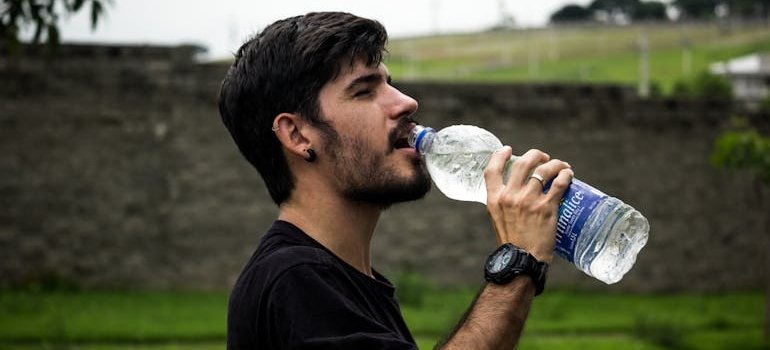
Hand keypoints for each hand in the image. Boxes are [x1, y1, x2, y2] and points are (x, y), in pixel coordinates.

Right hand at [484, 147, 573, 262]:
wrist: (521, 262)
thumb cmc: (512, 244)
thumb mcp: (498, 220)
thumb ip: (503, 204)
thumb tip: (515, 193)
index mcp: (495, 199)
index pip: (491, 170)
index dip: (499, 155)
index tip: (508, 149)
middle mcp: (510, 196)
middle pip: (522, 163)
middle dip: (535, 155)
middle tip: (544, 158)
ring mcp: (528, 200)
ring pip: (543, 169)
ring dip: (555, 164)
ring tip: (561, 166)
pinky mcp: (546, 207)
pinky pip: (559, 183)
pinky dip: (565, 175)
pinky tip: (569, 175)